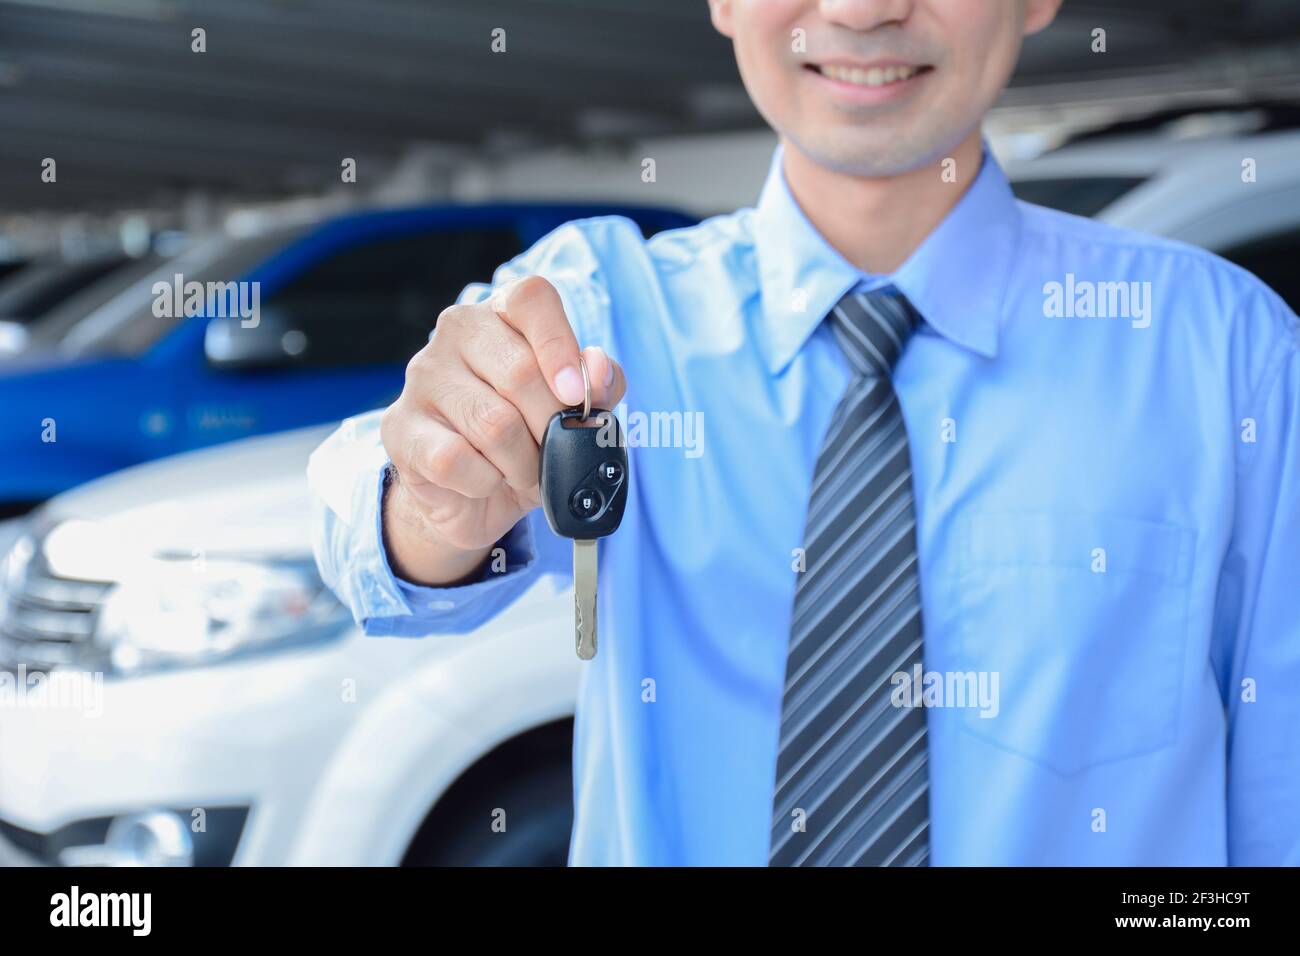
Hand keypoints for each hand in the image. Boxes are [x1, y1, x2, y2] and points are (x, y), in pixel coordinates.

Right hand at [380, 275, 625, 585]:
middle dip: (551, 427)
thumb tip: (598, 368)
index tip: (577, 395)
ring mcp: (421, 377)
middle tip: (554, 451)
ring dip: (522, 463)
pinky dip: (484, 482)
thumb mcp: (575, 412)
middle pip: (519, 373)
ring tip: (523, 471)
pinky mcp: (397, 427)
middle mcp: (455, 333)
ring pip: (492, 423)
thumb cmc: (528, 440)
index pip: (532, 299)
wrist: (473, 499)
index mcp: (502, 314)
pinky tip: (483, 480)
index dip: (560, 345)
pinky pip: (456, 460)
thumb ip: (600, 385)